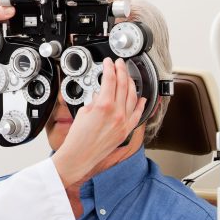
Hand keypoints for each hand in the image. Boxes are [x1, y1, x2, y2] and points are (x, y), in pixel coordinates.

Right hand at [53, 57, 145, 186]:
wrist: (79, 156)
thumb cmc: (78, 137)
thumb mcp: (84, 111)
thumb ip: (95, 100)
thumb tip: (101, 94)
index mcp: (104, 105)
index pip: (110, 79)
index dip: (110, 67)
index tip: (109, 62)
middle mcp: (117, 113)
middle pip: (123, 85)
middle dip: (122, 71)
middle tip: (120, 64)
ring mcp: (123, 122)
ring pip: (133, 97)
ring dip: (131, 84)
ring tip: (128, 77)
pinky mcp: (126, 131)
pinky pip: (137, 114)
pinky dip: (141, 104)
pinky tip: (142, 98)